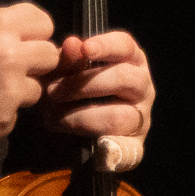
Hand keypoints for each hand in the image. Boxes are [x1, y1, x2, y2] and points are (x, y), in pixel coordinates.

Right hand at [0, 3, 57, 146]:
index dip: (35, 32)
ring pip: (35, 90)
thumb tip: (17, 33)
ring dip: (18, 90)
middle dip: (34, 62)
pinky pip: (14, 115)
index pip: (45, 23)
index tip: (24, 40)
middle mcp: (12, 56)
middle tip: (9, 68)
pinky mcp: (3, 122)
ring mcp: (10, 92)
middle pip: (50, 57)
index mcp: (0, 26)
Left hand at [42, 29, 153, 168]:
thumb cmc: (72, 93)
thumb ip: (69, 60)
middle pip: (124, 78)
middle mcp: (142, 87)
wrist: (73, 133)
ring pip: (120, 115)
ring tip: (53, 118)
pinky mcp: (135, 146)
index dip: (106, 45)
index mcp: (131, 61)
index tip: (84, 48)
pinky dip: (110, 151)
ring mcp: (142, 117)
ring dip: (81, 117)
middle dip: (83, 84)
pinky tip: (93, 148)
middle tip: (52, 92)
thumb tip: (71, 44)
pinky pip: (128, 151)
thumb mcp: (67, 74)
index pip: (125, 46)